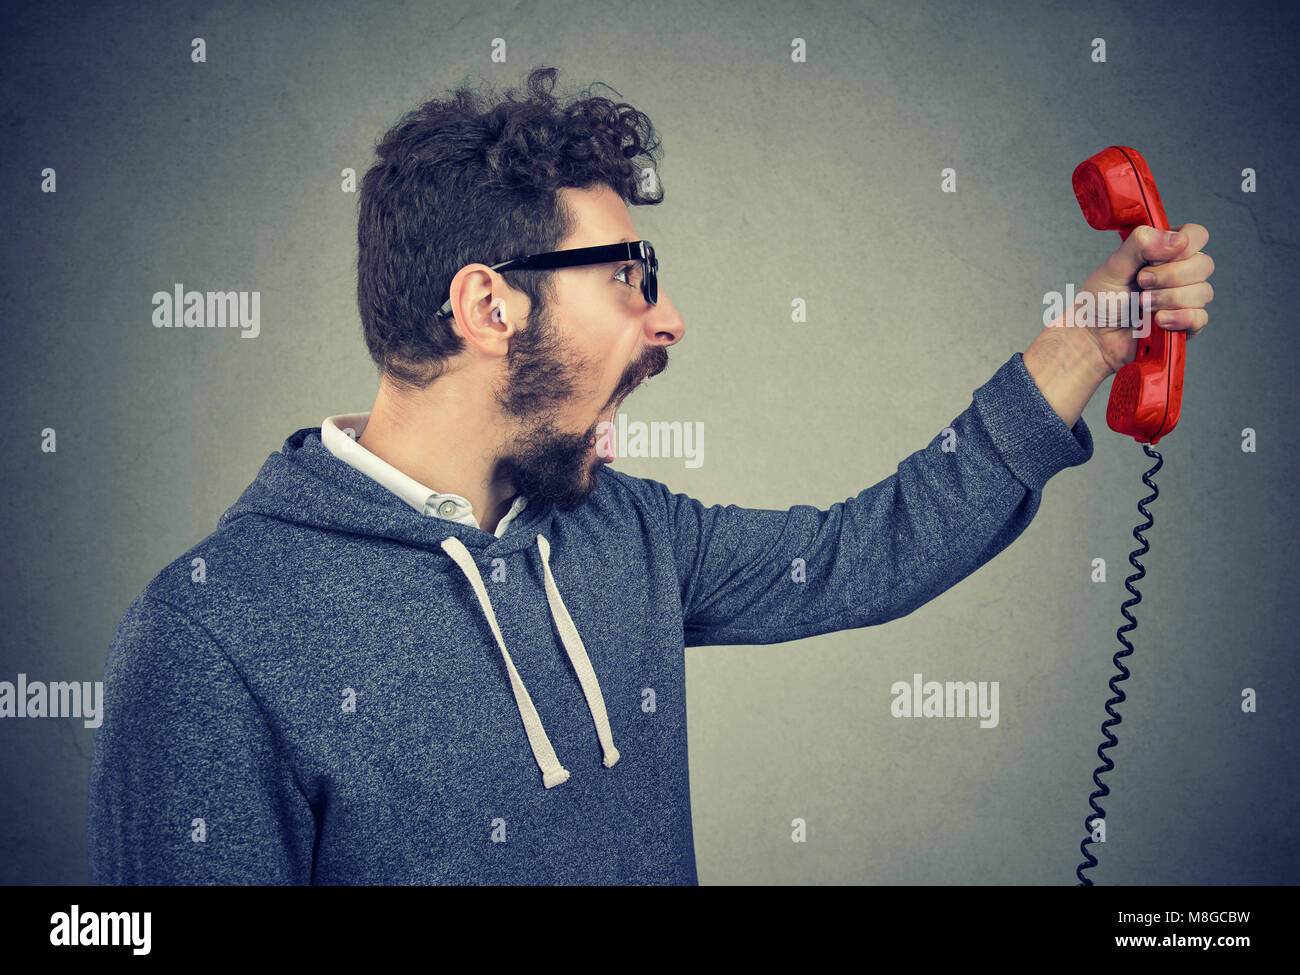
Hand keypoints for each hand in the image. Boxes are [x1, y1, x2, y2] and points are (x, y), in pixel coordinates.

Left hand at [1075, 223, 1214, 375]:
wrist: (1093, 336)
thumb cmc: (1101, 299)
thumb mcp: (1114, 265)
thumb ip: (1142, 244)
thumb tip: (1178, 239)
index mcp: (1165, 251)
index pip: (1196, 235)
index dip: (1184, 245)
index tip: (1154, 259)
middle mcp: (1180, 272)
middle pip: (1204, 265)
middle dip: (1169, 276)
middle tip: (1141, 283)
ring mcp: (1185, 299)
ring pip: (1203, 292)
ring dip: (1168, 298)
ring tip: (1142, 305)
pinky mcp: (1185, 324)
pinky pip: (1200, 318)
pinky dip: (1179, 318)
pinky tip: (1158, 321)